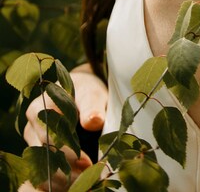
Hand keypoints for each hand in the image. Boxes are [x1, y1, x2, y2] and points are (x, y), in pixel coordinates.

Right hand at [21, 63, 107, 189]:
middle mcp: (32, 128)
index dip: (66, 151)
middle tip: (87, 176)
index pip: (47, 135)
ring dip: (61, 180)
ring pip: (41, 169)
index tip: (86, 162)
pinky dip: (59, 183)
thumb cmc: (85, 92)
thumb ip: (92, 105)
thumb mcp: (90, 93)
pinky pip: (44, 175)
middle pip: (43, 155)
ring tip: (83, 183)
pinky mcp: (39, 157)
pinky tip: (74, 186)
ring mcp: (33, 144)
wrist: (81, 95)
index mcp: (40, 109)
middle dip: (66, 170)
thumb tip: (94, 121)